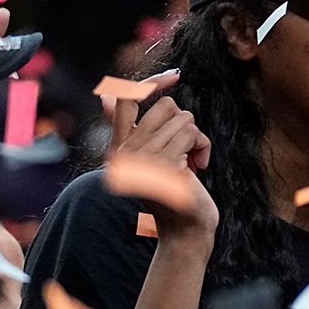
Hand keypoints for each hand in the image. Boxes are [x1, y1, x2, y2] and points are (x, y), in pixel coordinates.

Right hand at [108, 71, 218, 238]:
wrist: (185, 232)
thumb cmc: (174, 195)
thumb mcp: (152, 161)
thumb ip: (133, 130)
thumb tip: (107, 95)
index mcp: (119, 149)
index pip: (125, 100)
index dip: (150, 83)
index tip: (174, 76)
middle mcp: (124, 152)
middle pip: (164, 106)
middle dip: (184, 124)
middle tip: (185, 150)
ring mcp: (142, 158)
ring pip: (182, 118)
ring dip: (195, 139)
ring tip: (191, 162)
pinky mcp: (162, 165)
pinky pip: (190, 134)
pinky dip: (202, 147)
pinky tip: (198, 167)